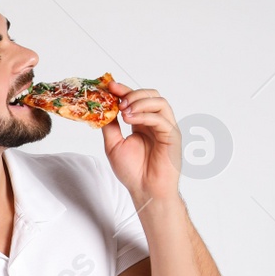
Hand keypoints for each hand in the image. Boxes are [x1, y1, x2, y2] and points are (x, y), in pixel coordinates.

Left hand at [101, 80, 180, 208]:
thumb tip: (102, 108)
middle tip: (117, 101)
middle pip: (151, 95)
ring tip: (123, 111)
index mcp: (142, 123)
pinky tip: (130, 119)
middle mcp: (156, 122)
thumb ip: (110, 126)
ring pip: (159, 102)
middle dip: (132, 94)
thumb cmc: (132, 171)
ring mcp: (166, 128)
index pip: (136, 99)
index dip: (123, 90)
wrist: (144, 189)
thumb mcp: (113, 144)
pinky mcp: (172, 136)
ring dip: (139, 102)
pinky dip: (145, 115)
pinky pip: (161, 118)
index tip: (109, 85)